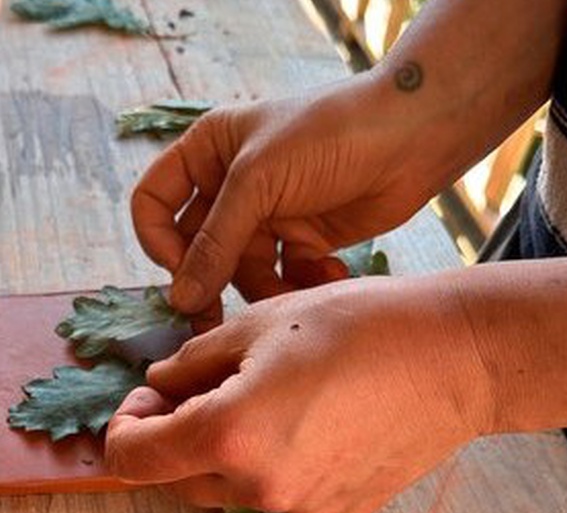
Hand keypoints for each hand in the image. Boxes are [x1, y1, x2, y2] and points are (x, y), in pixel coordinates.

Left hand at [104, 275, 492, 512]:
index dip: (125, 426)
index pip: (131, 459)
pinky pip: (278, 495)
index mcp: (229, 437)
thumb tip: (157, 384)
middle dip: (170, 436)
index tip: (147, 395)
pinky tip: (309, 419)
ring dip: (222, 450)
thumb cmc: (355, 326)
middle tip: (195, 386)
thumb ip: (189, 362)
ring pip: (228, 488)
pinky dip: (271, 464)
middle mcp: (259, 489)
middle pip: (176, 479)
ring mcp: (301, 511)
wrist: (455, 359)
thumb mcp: (256, 325)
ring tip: (261, 395)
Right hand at [132, 74, 447, 324]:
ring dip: (262, 290)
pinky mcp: (303, 239)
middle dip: (208, 282)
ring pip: (240, 271)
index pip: (153, 204)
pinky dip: (299, 285)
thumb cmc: (327, 136)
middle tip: (212, 324)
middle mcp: (231, 185)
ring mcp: (267, 214)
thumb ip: (214, 243)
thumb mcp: (257, 183)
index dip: (158, 241)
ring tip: (286, 303)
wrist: (412, 135)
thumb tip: (179, 299)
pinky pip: (282, 277)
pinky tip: (326, 275)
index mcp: (207, 153)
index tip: (180, 270)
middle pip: (196, 247)